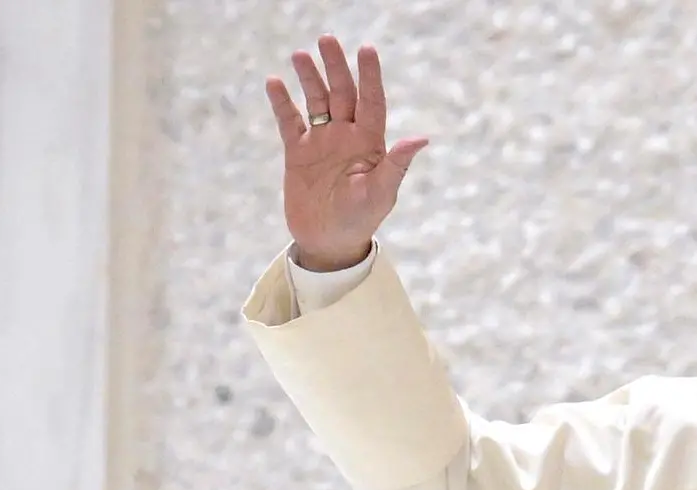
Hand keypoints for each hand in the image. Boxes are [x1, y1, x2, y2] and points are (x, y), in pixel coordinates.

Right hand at [263, 35, 428, 270]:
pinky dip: (282, 103)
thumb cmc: (361, 219)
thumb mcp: (382, 193)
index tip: (367, 50)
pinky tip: (275, 83)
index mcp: (370, 143)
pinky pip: (289, 121)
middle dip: (336, 67)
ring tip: (300, 55)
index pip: (372, 101)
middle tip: (327, 40)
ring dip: (309, 78)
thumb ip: (397, 164)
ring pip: (316, 100)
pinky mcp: (298, 152)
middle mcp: (347, 135)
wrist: (329, 242)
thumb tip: (421, 139)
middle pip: (342, 93)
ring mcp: (321, 141)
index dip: (370, 76)